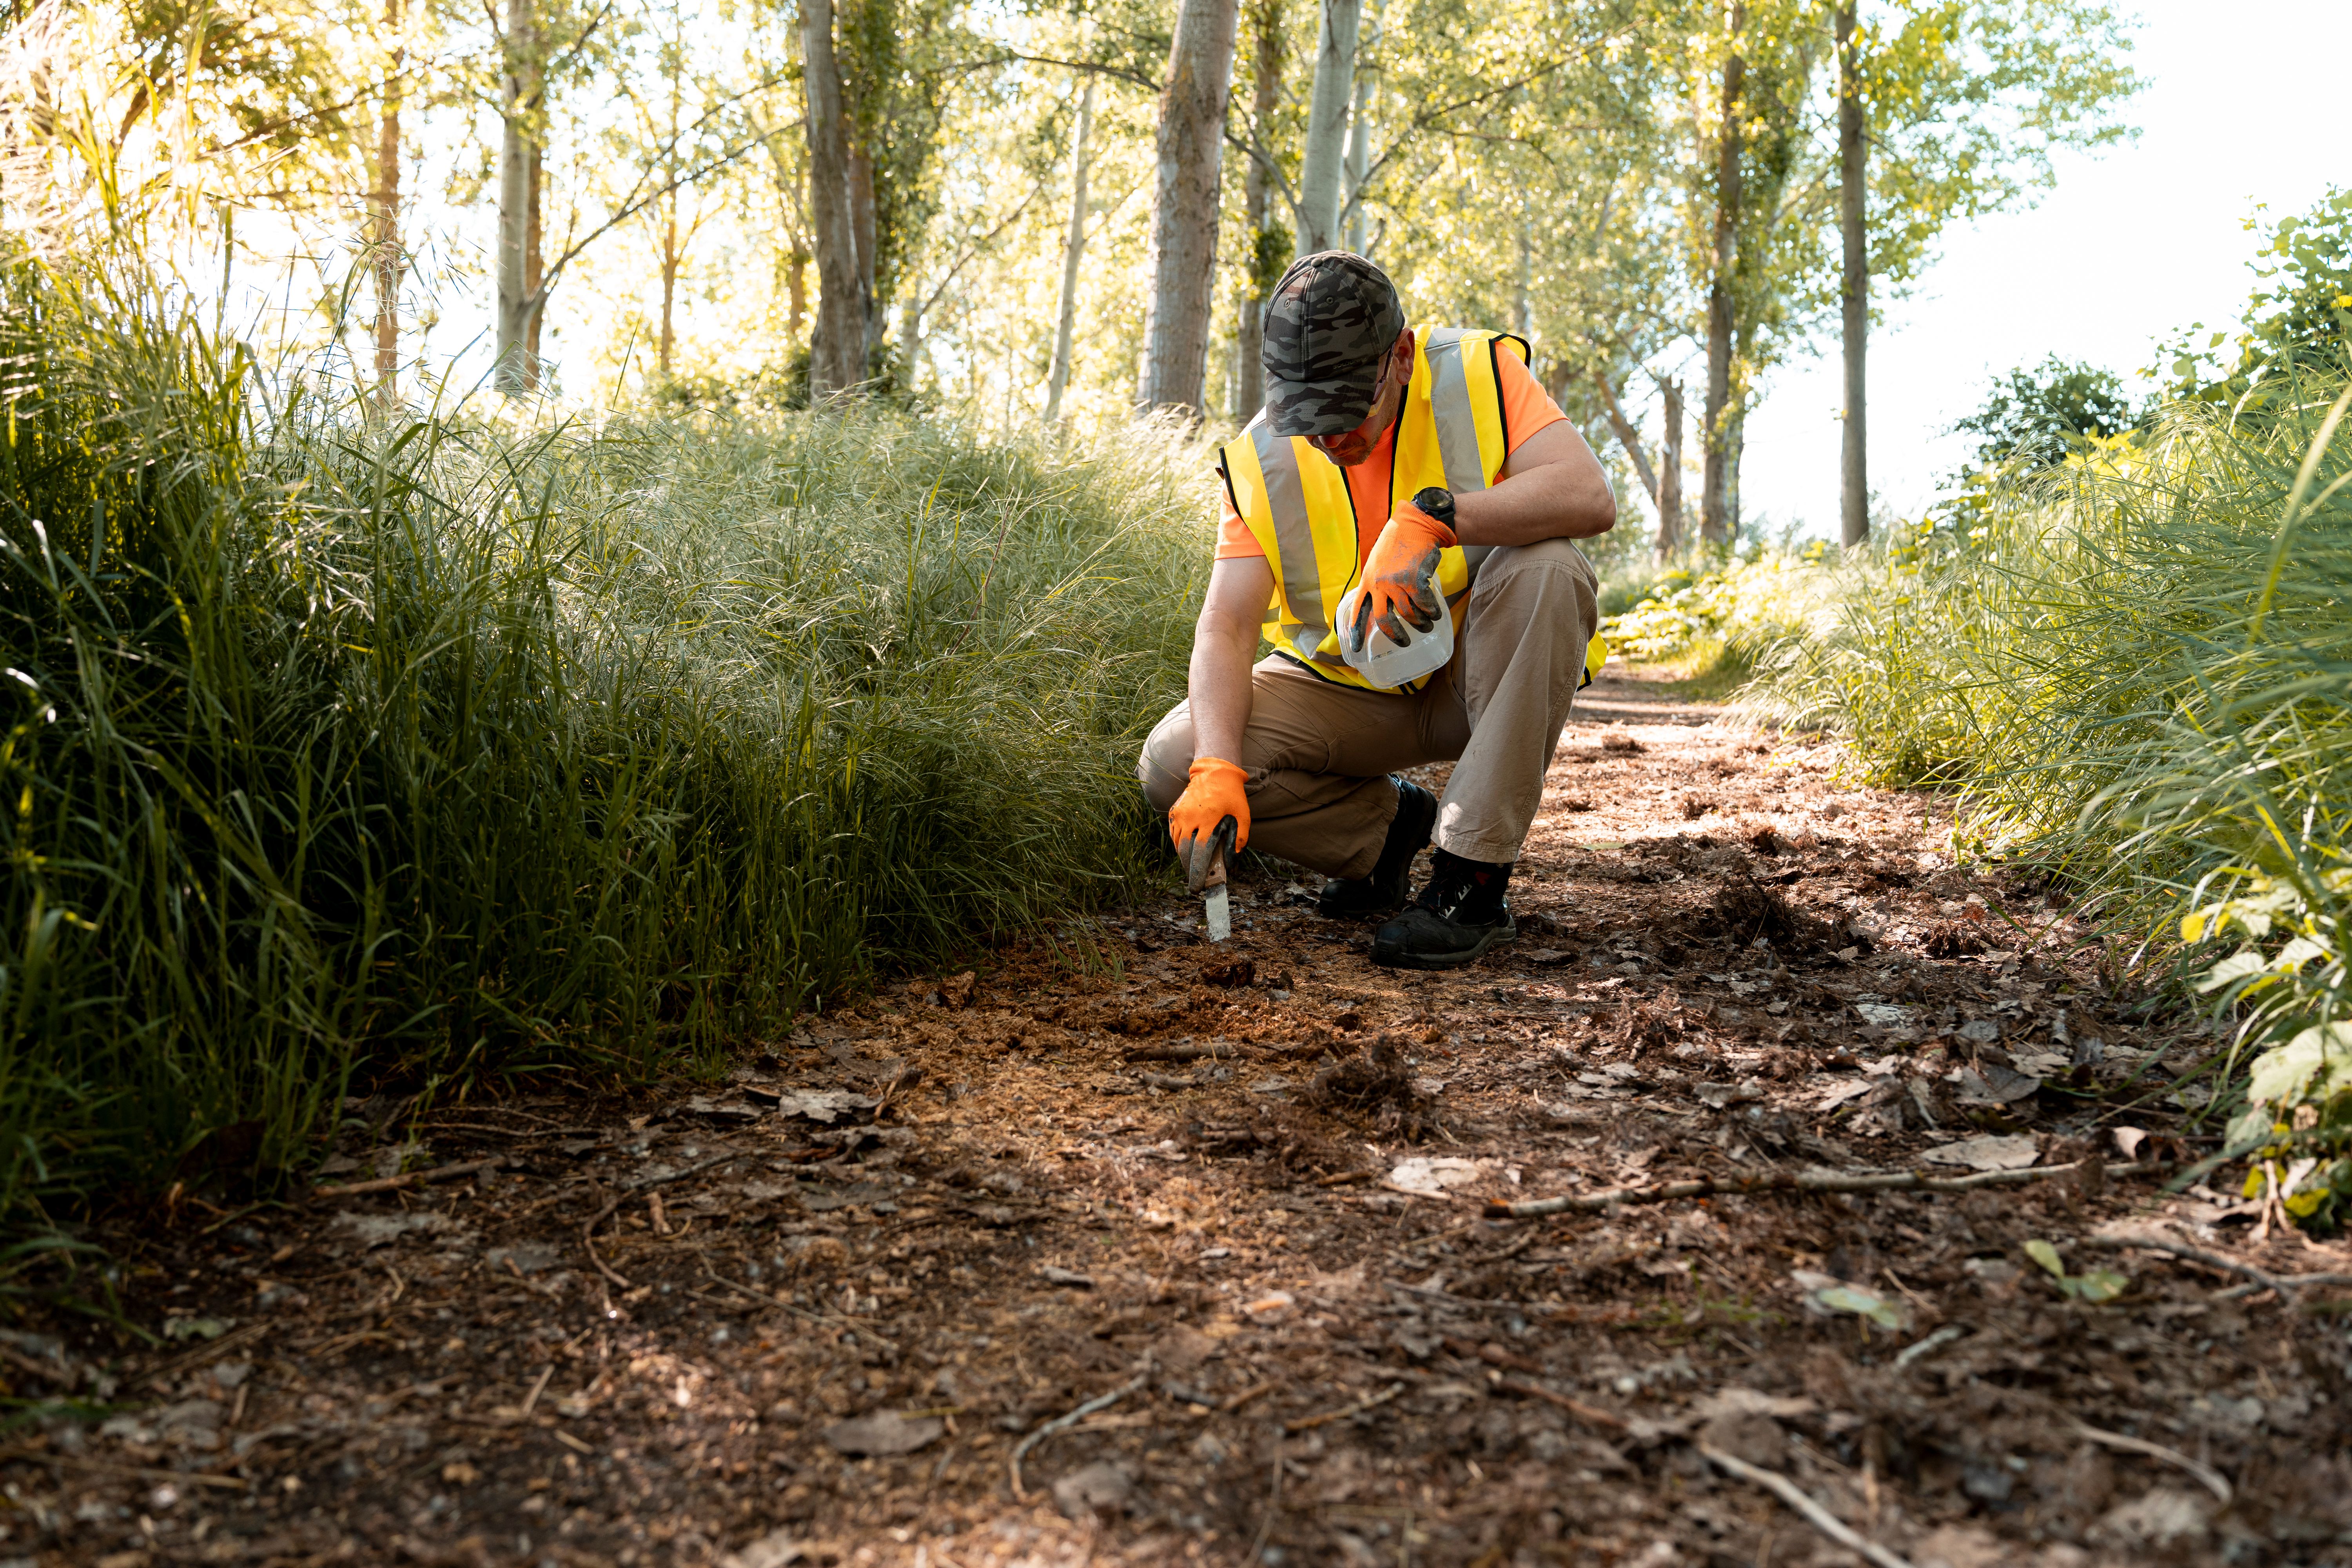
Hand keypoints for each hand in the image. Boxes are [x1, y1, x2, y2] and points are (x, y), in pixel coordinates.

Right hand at [1169, 756, 1248, 890]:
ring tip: (1191, 867)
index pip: (1200, 852)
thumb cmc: (1232, 794)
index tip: (1198, 885)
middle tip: (1195, 880)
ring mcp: (1181, 813)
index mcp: (1209, 819)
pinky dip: (1178, 844)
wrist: (1215, 771)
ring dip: (1183, 858)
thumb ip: (1239, 838)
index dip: (1198, 871)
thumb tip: (1232, 859)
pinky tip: (1185, 850)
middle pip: (1184, 851)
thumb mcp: (1243, 815)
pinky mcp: (1175, 811)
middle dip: (1189, 869)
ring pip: (1177, 843)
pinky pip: (1173, 833)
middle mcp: (1191, 817)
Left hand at [1346, 499, 1456, 654]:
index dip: (1356, 633)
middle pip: (1383, 620)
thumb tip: (1380, 609)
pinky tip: (1435, 613)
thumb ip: (1376, 585)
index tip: (1356, 650)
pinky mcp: (1414, 579)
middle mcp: (1378, 584)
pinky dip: (1431, 612)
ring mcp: (1395, 582)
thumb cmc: (1397, 546)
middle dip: (1396, 636)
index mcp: (1367, 582)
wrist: (1414, 525)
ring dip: (1420, 623)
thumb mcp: (1377, 565)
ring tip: (1427, 625)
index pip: (1357, 612)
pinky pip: (1424, 604)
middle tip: (1405, 643)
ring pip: (1408, 614)